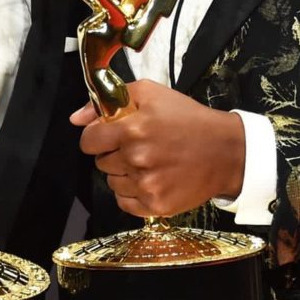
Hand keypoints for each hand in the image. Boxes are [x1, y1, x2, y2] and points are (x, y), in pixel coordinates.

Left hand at [71, 79, 244, 217]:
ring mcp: (146, 185)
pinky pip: (124, 203)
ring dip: (124, 173)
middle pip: (100, 162)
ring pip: (112, 183)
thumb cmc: (186, 117)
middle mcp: (136, 158)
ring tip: (149, 162)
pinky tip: (151, 179)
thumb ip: (109, 100)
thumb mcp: (150, 93)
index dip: (97, 137)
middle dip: (114, 153)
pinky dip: (132, 193)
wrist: (224, 151)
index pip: (88, 142)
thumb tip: (75, 119)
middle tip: (139, 146)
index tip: (110, 135)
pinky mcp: (155, 206)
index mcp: (132, 128)